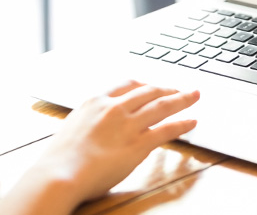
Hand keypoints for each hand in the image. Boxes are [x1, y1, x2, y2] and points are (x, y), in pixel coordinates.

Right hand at [28, 81, 199, 204]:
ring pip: (162, 106)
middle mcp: (114, 108)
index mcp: (95, 101)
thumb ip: (90, 121)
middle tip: (179, 88)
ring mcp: (128, 125)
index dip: (144, 85)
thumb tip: (99, 127)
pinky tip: (192, 122)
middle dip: (167, 88)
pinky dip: (182, 124)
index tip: (152, 86)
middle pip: (148, 91)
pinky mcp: (138, 144)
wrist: (61, 172)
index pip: (126, 85)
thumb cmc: (61, 157)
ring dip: (181, 99)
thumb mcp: (73, 127)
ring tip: (194, 96)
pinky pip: (166, 130)